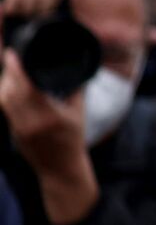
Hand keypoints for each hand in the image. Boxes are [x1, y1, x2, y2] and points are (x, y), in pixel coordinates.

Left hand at [0, 50, 94, 223]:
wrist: (60, 170)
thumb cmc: (73, 141)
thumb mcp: (79, 114)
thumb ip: (76, 91)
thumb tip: (77, 68)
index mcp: (49, 115)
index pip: (26, 87)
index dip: (16, 69)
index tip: (13, 54)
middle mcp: (30, 122)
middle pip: (10, 92)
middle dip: (7, 72)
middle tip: (11, 58)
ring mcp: (18, 129)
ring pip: (3, 100)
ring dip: (4, 84)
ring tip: (10, 72)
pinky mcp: (12, 133)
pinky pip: (5, 109)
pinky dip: (5, 96)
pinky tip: (10, 88)